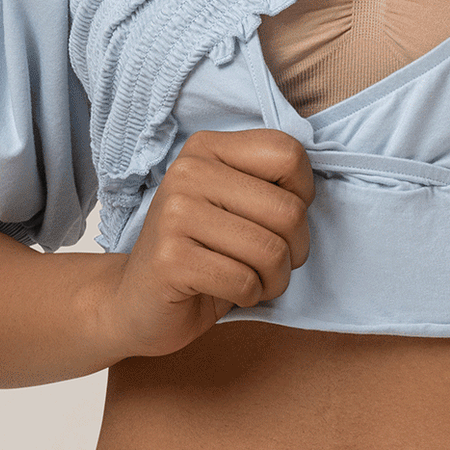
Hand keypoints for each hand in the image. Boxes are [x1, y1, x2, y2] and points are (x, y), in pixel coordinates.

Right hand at [96, 129, 313, 359]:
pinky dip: (251, 296)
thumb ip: (269, 184)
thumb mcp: (235, 204)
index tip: (280, 218)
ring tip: (256, 280)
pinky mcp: (170, 259)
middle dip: (295, 249)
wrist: (136, 301)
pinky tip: (231, 292)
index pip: (288, 153)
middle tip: (274, 263)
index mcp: (208, 148)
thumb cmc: (202, 252)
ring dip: (275, 279)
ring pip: (271, 250)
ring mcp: (175, 214)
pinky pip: (244, 280)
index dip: (302, 194)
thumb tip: (313, 192)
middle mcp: (188, 172)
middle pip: (288, 209)